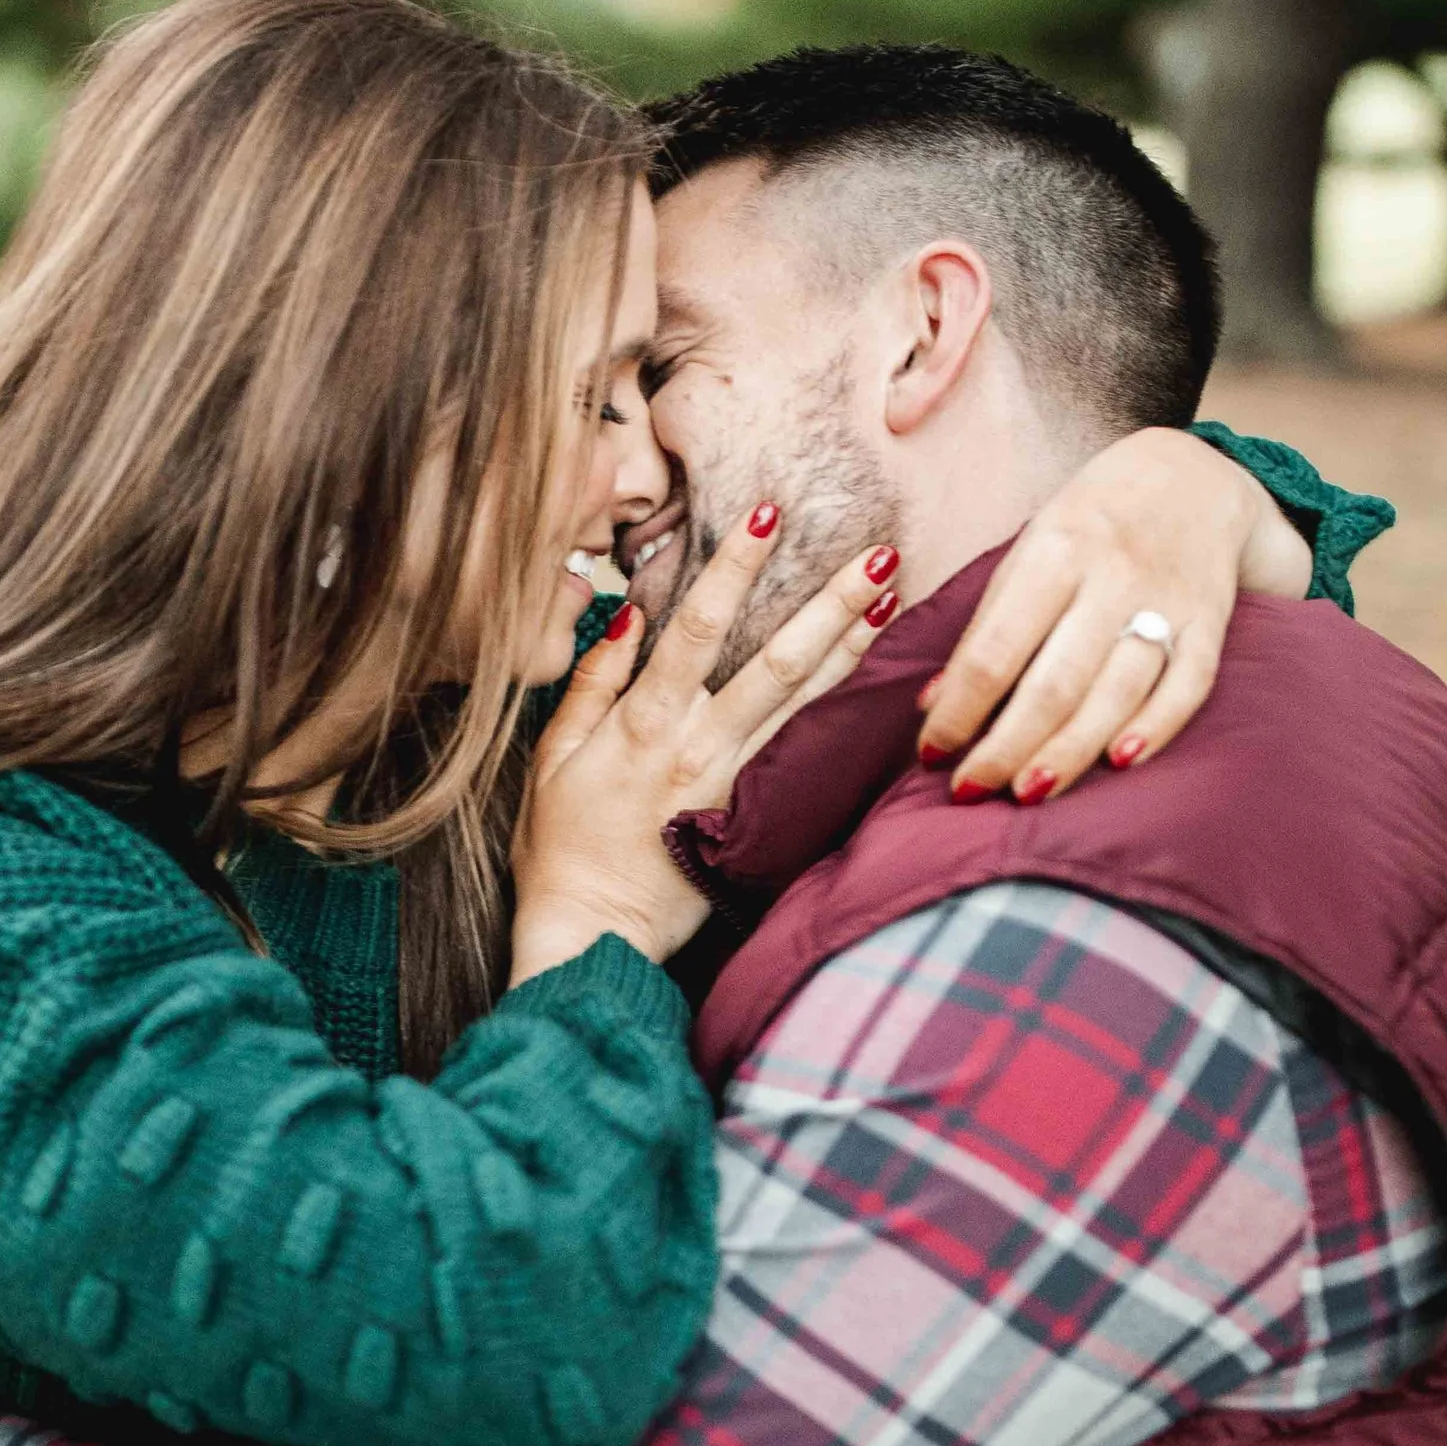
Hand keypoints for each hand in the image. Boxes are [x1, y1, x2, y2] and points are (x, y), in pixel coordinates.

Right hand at [510, 505, 899, 979]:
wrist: (592, 933)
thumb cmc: (561, 847)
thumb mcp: (553, 758)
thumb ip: (592, 684)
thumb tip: (628, 614)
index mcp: (645, 724)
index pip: (698, 626)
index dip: (736, 567)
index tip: (770, 512)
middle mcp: (700, 747)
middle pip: (778, 661)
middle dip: (830, 603)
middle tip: (881, 552)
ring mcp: (732, 784)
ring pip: (804, 706)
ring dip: (851, 650)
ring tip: (894, 600)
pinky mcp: (751, 820)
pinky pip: (803, 758)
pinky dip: (839, 717)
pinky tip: (874, 686)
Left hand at [915, 429, 1312, 801]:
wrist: (1191, 477)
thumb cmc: (1091, 523)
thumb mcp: (1029, 552)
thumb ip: (986, 626)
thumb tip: (934, 704)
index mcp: (1055, 551)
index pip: (996, 648)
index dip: (960, 708)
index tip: (932, 753)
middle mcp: (1113, 575)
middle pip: (1056, 681)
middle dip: (1008, 745)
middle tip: (972, 790)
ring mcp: (1169, 599)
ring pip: (1118, 690)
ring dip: (1072, 750)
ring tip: (1028, 791)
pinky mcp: (1212, 620)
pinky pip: (1188, 684)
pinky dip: (1157, 726)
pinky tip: (1120, 762)